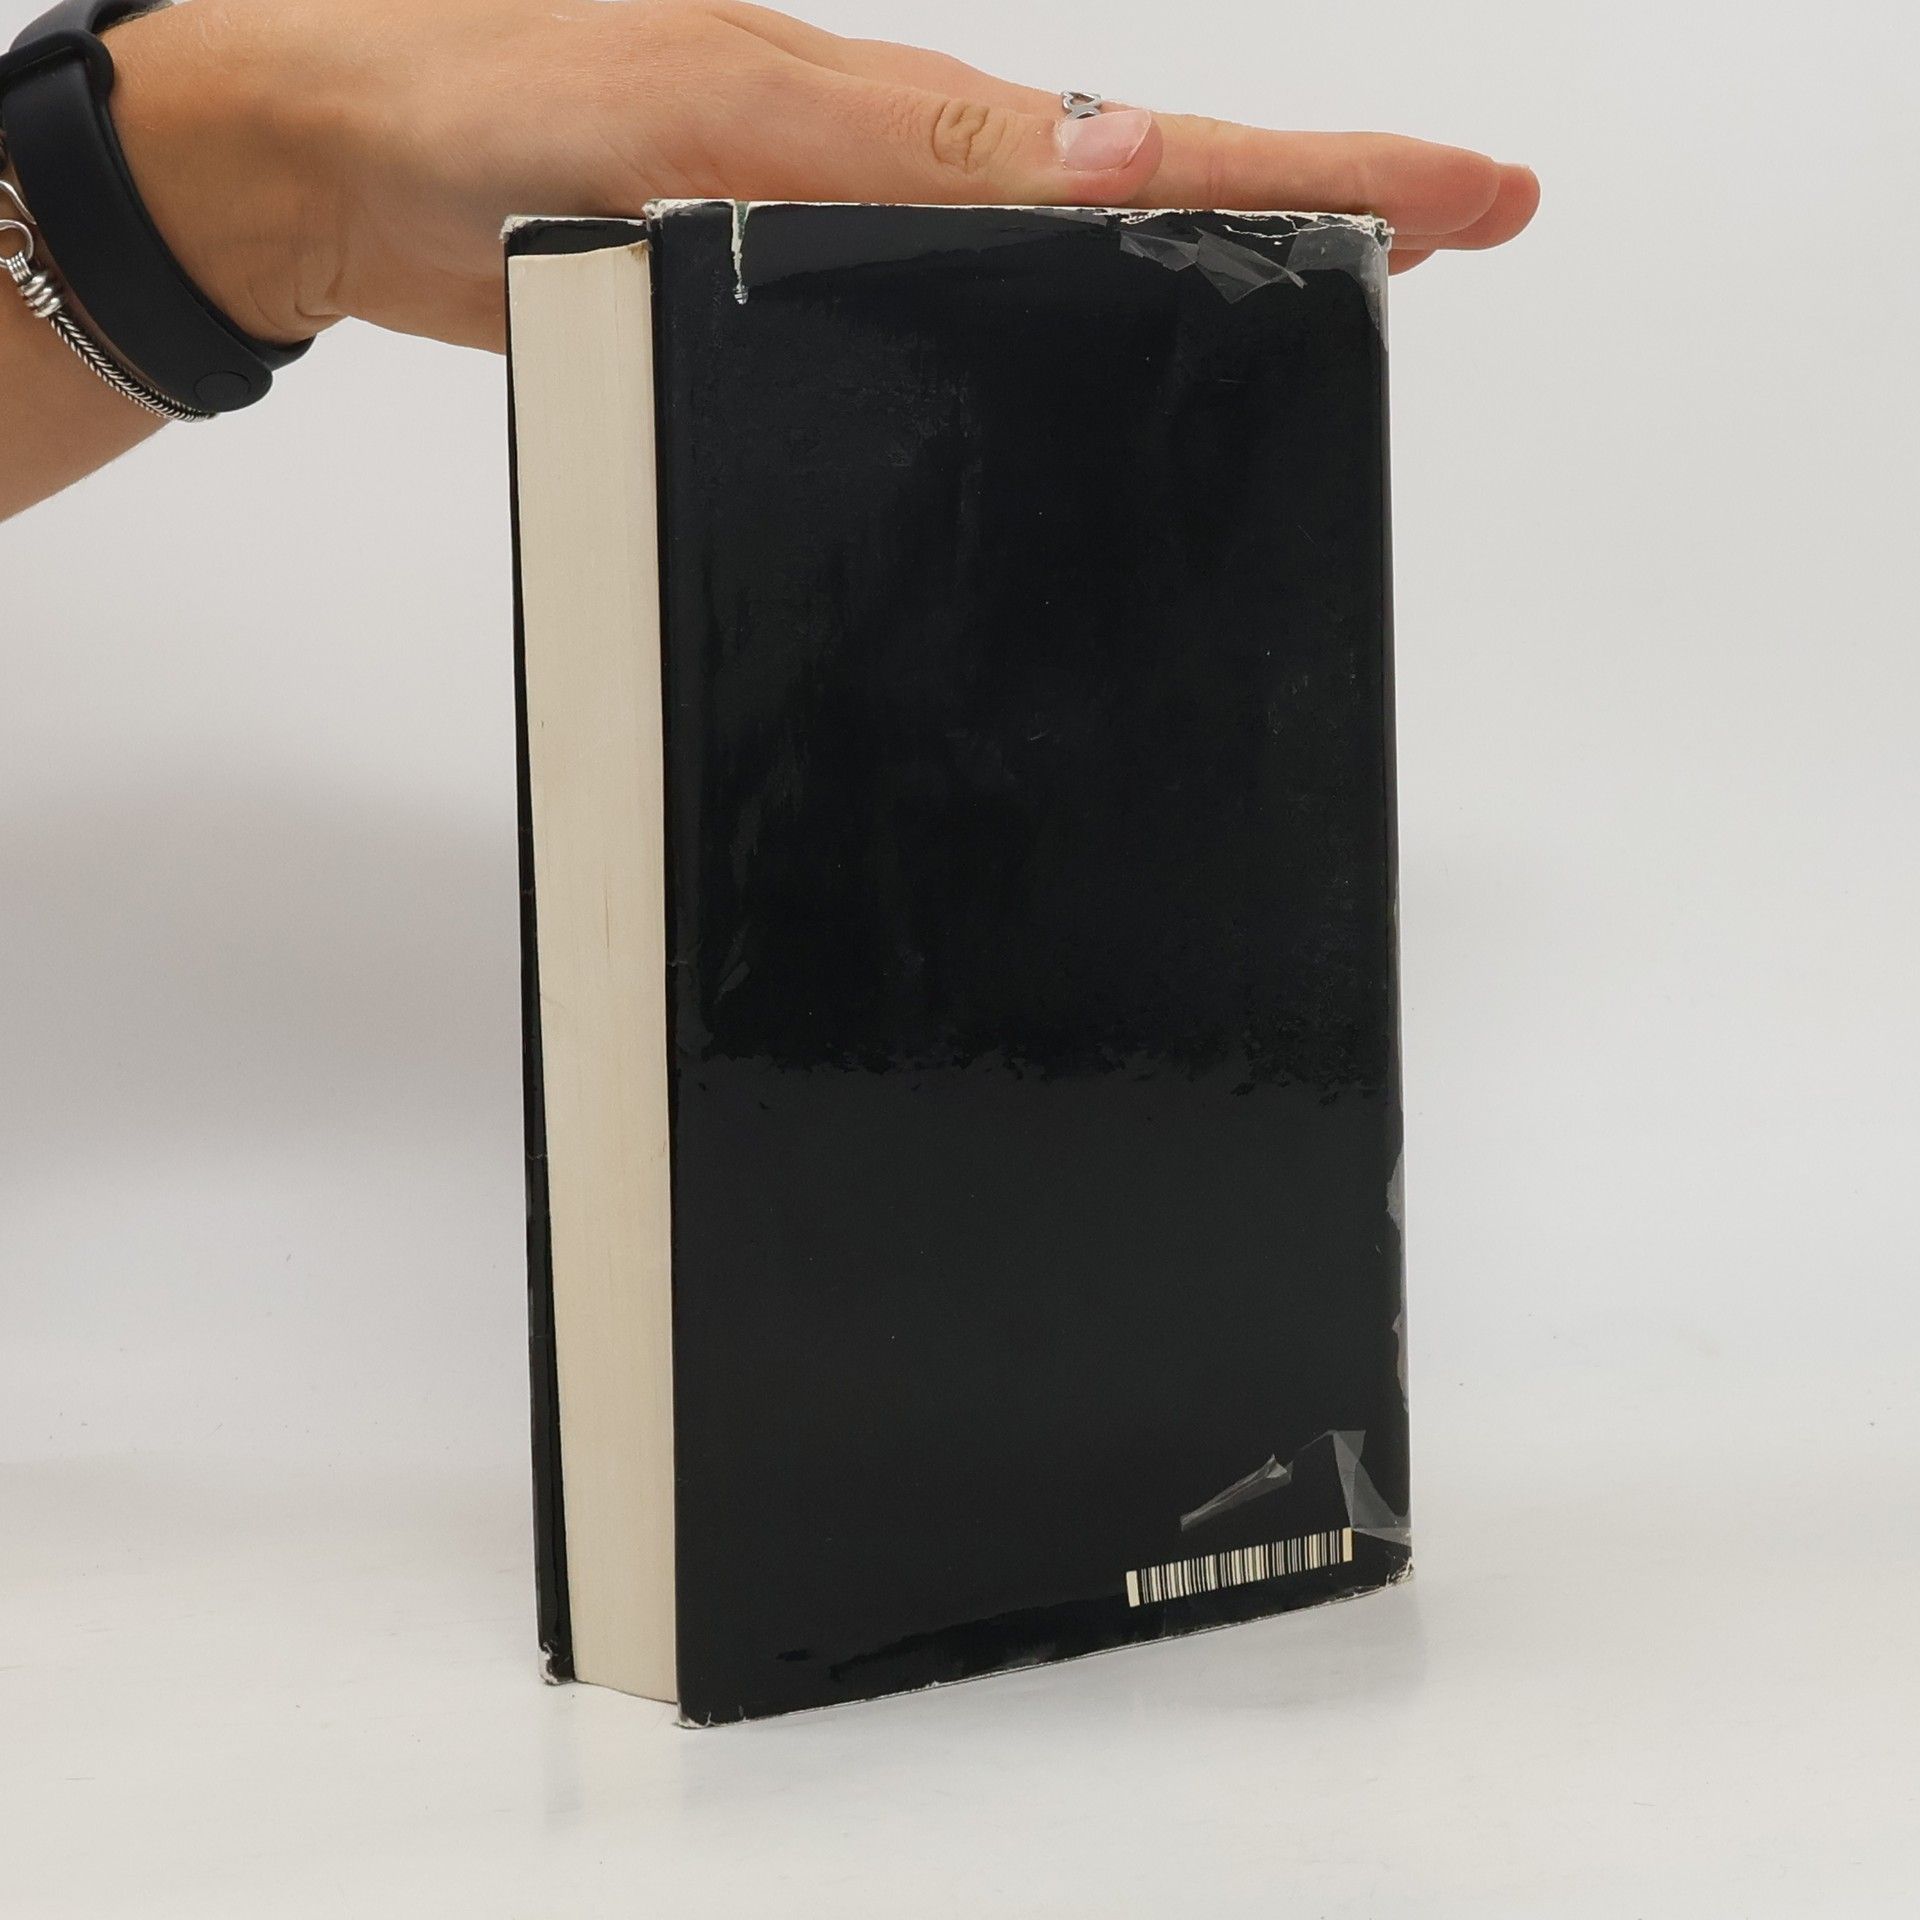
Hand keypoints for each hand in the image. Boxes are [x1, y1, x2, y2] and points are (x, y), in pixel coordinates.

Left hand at [106, 0, 1537, 353]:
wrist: (344, 156)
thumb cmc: (479, 119)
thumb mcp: (692, 119)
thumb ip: (883, 147)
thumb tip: (1089, 163)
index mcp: (897, 121)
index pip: (1144, 153)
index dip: (1315, 179)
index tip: (1466, 199)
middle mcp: (898, 168)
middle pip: (1146, 191)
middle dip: (1315, 208)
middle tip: (1460, 224)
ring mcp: (857, 227)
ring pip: (1069, 248)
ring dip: (1211, 261)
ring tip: (1347, 281)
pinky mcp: (796, 286)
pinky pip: (965, 304)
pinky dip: (1068, 316)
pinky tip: (1106, 348)